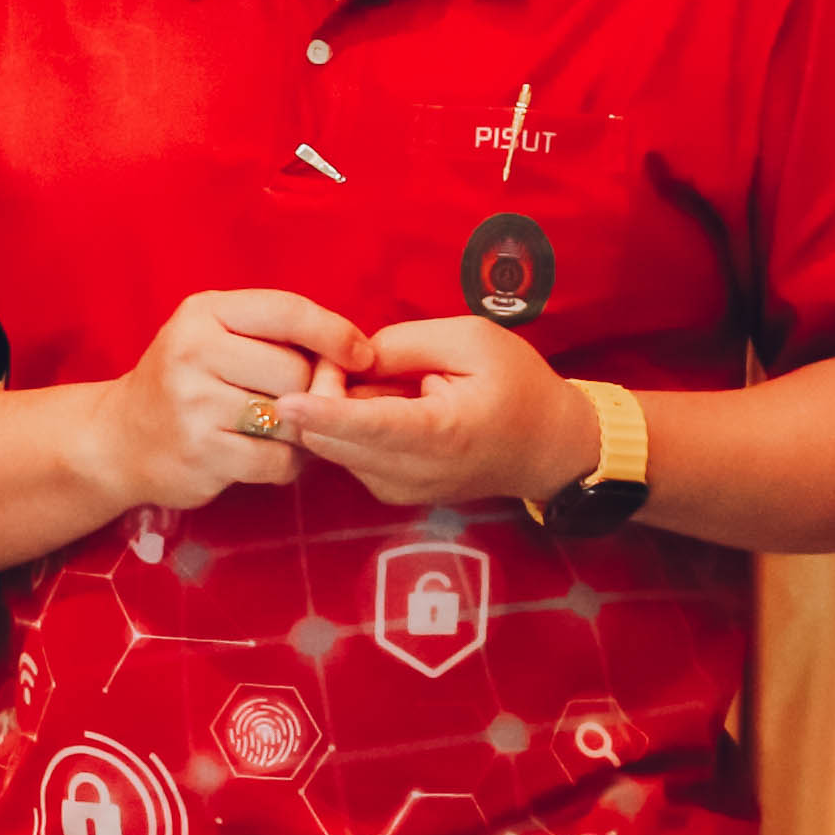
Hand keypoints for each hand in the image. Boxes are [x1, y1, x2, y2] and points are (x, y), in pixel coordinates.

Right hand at [92, 290, 374, 513]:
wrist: (118, 439)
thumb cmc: (187, 382)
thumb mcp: (217, 336)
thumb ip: (276, 336)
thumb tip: (355, 355)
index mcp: (204, 312)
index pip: (288, 312)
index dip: (336, 333)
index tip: (362, 355)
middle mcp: (193, 352)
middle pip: (296, 371)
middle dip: (311, 392)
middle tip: (299, 404)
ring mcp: (193, 405)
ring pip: (291, 418)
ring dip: (299, 431)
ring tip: (279, 431)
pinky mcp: (200, 454)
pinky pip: (276, 461)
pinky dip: (283, 464)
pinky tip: (264, 457)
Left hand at [287, 315, 596, 511]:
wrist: (548, 447)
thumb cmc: (517, 385)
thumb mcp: (471, 340)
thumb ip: (406, 344)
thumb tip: (351, 358)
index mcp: (441, 434)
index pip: (369, 426)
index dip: (324, 413)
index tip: (287, 400)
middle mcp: (414, 473)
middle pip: (336, 439)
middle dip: (322, 397)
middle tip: (347, 360)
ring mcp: (400, 490)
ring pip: (335, 449)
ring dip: (334, 414)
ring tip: (379, 383)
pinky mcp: (392, 493)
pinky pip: (348, 456)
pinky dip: (348, 429)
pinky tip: (381, 406)